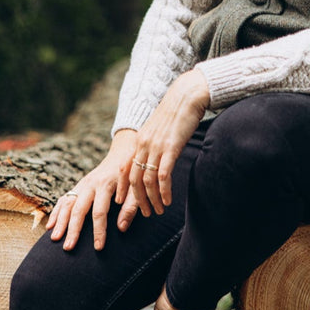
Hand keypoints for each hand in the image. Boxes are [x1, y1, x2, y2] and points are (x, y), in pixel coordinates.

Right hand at [46, 129, 136, 251]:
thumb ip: (131, 207)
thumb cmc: (133, 174)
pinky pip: (64, 199)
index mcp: (106, 185)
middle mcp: (90, 184)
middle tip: (68, 248)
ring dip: (59, 222)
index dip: (99, 231)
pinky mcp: (79, 186)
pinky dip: (56, 212)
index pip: (99, 212)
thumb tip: (121, 228)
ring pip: (67, 204)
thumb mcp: (136, 189)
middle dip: (73, 230)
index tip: (98, 247)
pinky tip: (50, 226)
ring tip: (54, 239)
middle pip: (78, 209)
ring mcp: (82, 184)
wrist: (124, 152)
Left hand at [119, 69, 210, 228]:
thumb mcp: (160, 130)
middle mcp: (144, 144)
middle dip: (138, 200)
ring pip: (148, 181)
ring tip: (158, 210)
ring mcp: (156, 146)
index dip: (123, 188)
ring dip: (152, 199)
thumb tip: (157, 158)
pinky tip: (168, 201)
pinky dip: (164, 192)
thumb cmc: (178, 113)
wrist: (187, 96)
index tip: (122, 202)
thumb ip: (155, 144)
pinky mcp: (170, 148)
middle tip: (146, 213)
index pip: (125, 169)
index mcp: (140, 141)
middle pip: (135, 179)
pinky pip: (163, 176)